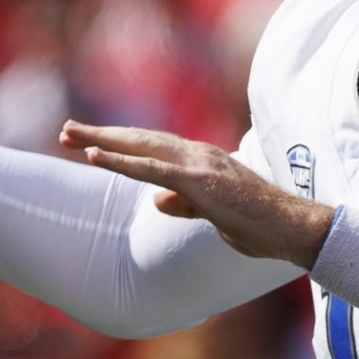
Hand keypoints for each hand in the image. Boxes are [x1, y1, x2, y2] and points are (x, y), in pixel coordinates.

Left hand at [60, 122, 333, 265]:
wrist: (292, 228)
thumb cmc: (260, 225)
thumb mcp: (215, 215)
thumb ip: (186, 204)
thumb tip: (156, 199)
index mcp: (203, 161)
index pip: (154, 148)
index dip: (120, 144)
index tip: (89, 143)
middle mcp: (199, 154)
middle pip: (141, 140)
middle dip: (101, 135)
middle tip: (65, 131)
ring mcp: (199, 165)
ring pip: (141, 147)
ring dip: (101, 141)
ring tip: (68, 136)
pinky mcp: (199, 182)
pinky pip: (151, 169)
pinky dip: (120, 161)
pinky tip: (93, 156)